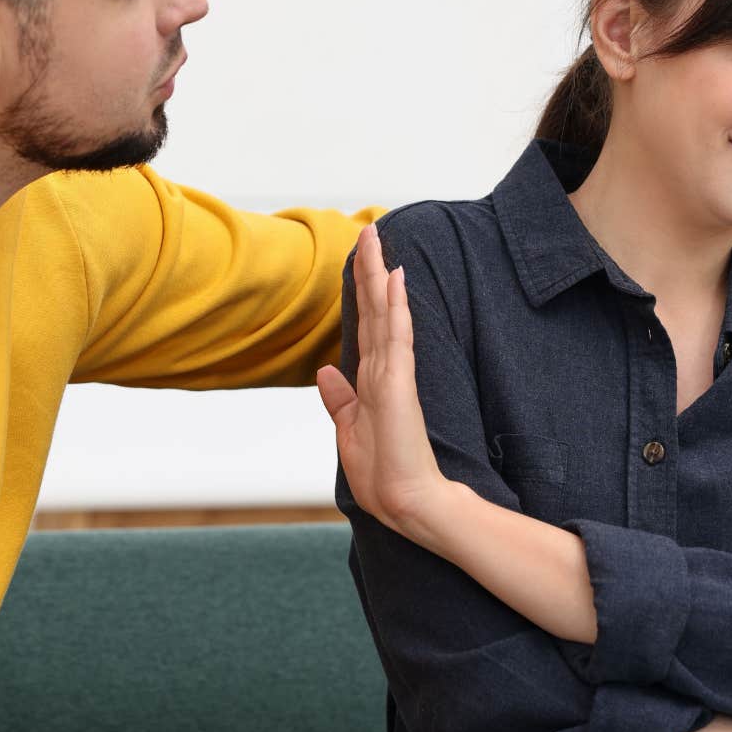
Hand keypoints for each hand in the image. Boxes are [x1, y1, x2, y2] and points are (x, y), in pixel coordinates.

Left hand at [317, 225, 451, 534]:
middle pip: (377, 309)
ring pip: (387, 314)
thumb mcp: (350, 431)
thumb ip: (340, 400)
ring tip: (378, 239)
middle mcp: (384, 370)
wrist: (407, 503)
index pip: (367, 324)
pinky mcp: (400, 386)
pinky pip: (398, 338)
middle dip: (371, 268)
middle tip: (371, 228)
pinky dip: (396, 308)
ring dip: (381, 275)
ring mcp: (394, 375)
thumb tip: (325, 371)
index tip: (361, 256)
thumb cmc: (384, 473)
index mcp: (372, 380)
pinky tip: (396, 280)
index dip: (363, 289)